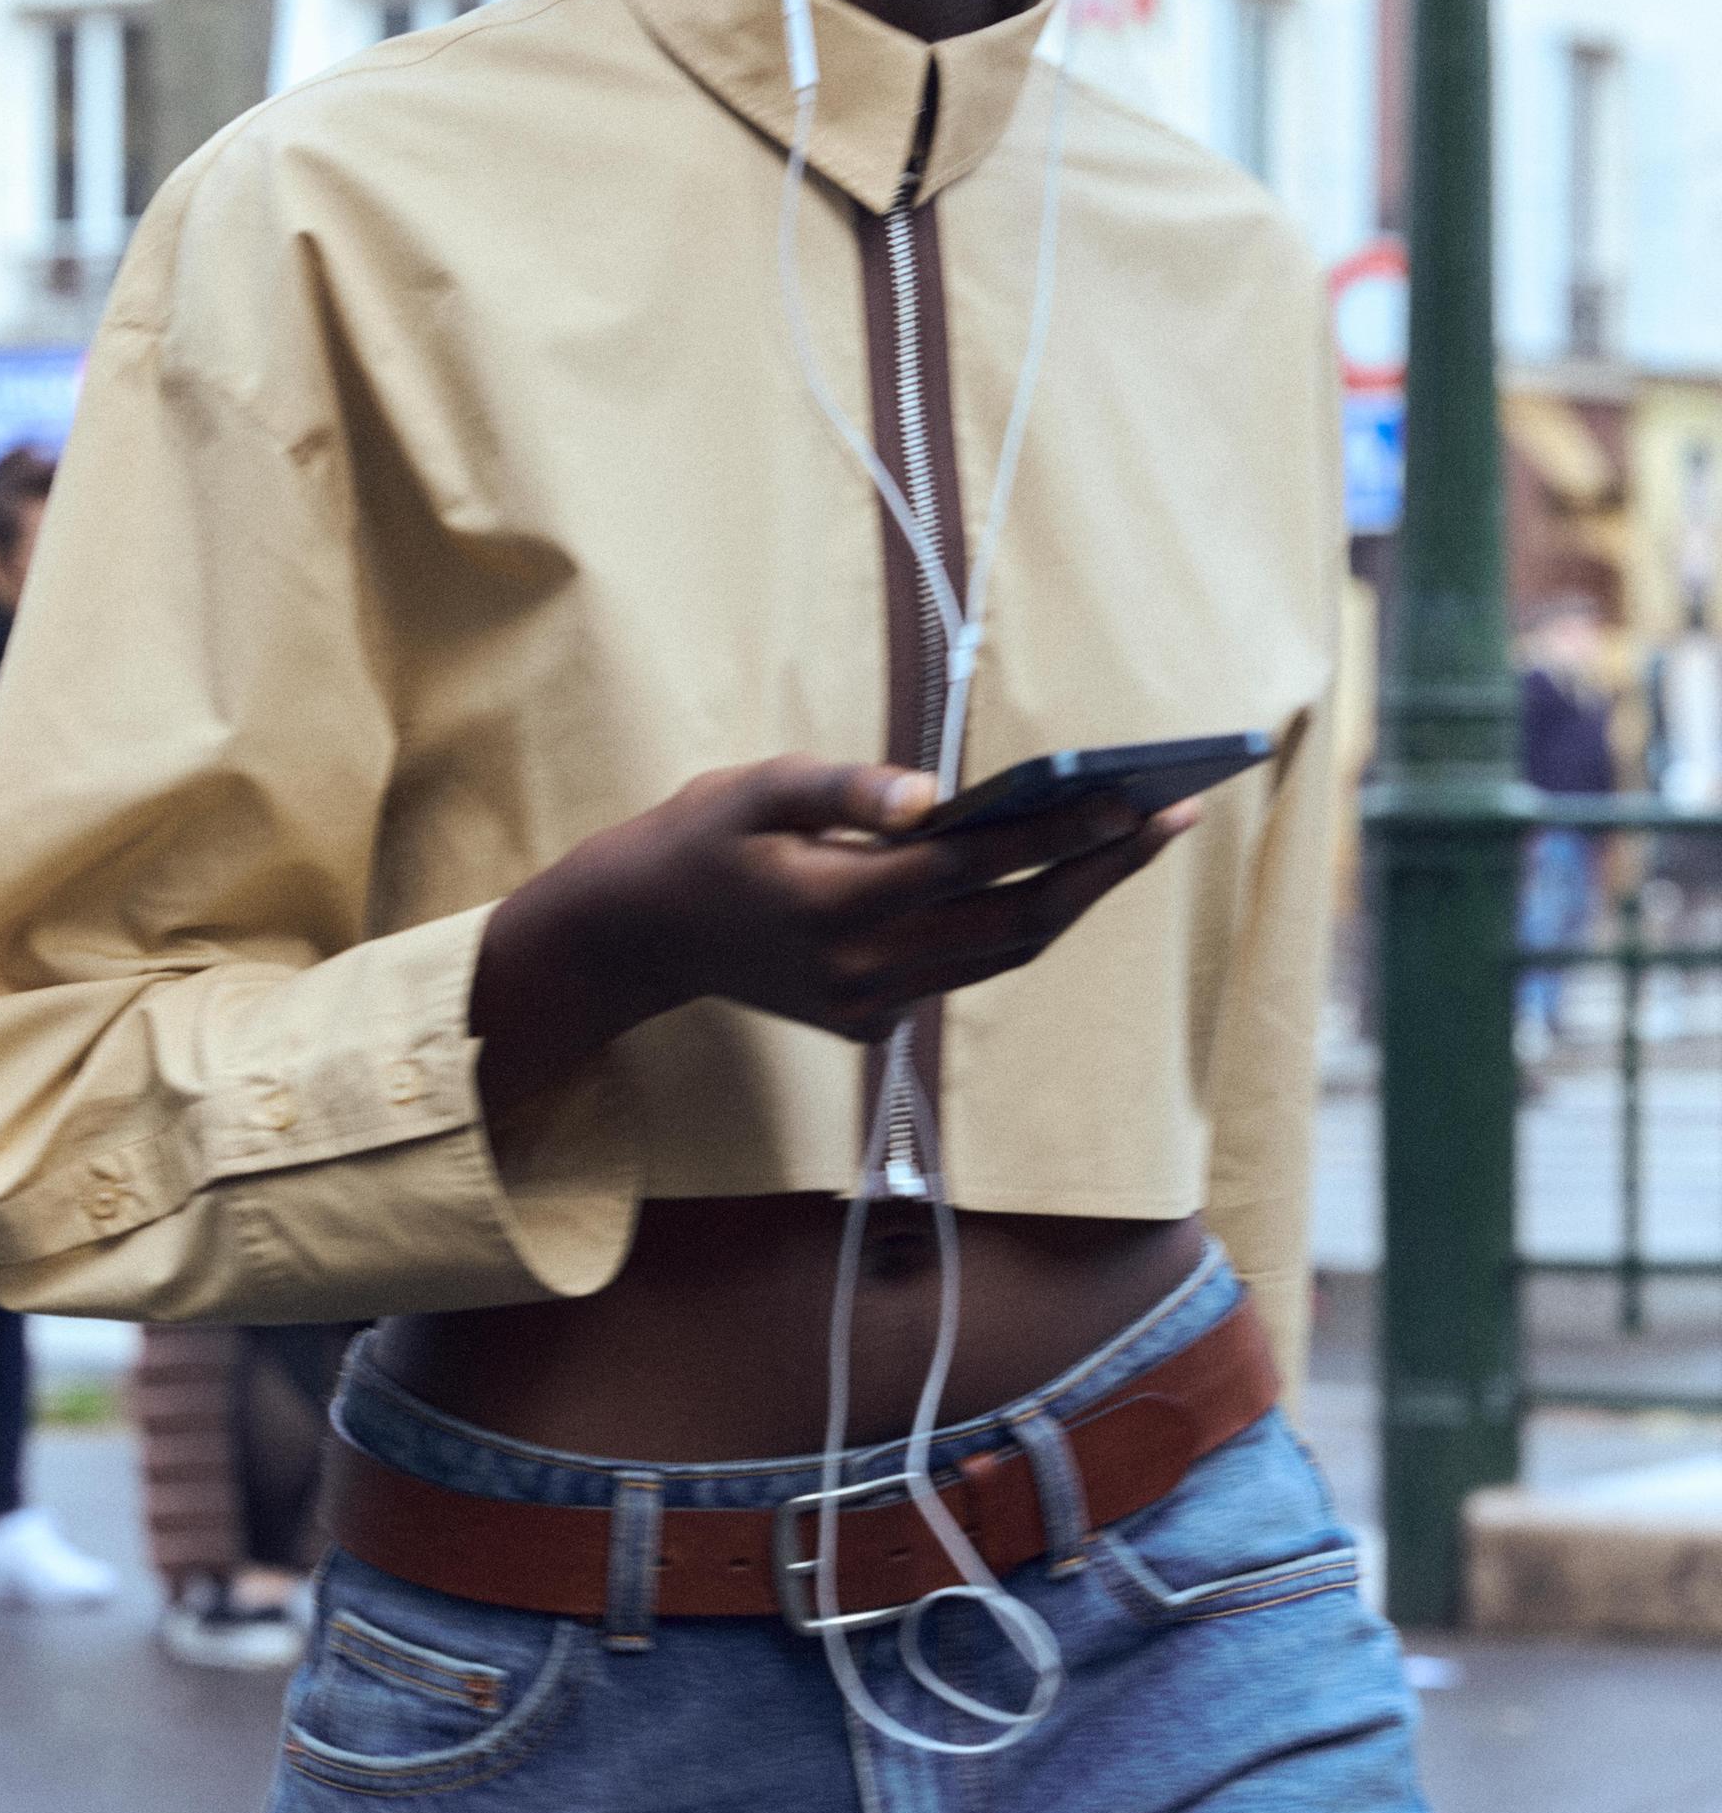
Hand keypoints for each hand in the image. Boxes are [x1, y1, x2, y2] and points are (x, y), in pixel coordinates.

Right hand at [472, 756, 1194, 1116]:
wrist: (639, 937)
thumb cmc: (702, 840)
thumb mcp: (757, 789)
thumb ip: (845, 787)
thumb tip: (936, 792)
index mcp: (835, 904)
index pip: (974, 867)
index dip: (1058, 833)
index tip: (1129, 797)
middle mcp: (862, 970)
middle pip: (1014, 927)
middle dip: (1100, 871)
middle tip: (1172, 815)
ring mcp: (868, 1008)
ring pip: (1001, 957)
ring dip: (1073, 900)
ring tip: (1136, 838)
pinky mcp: (869, 1025)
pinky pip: (962, 972)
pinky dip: (1013, 925)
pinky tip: (1059, 872)